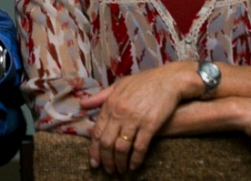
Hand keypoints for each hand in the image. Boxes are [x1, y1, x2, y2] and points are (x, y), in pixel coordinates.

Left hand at [81, 62, 196, 174]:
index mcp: (110, 103)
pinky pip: (139, 147)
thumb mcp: (119, 86)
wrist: (168, 80)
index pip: (97, 131)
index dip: (94, 149)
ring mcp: (134, 119)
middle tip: (108, 170)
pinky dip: (136, 160)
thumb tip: (82, 104)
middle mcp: (119, 112)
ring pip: (121, 147)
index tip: (94, 162)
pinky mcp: (150, 125)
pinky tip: (134, 166)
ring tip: (120, 171)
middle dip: (106, 159)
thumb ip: (101, 97)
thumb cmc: (143, 82)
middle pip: (106, 142)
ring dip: (119, 163)